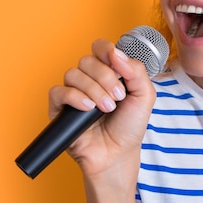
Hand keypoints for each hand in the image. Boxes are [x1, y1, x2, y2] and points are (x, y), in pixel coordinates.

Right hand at [48, 39, 155, 180]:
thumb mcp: (144, 96)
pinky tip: (88, 108)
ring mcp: (73, 92)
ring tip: (106, 108)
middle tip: (118, 98)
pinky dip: (74, 97)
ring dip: (93, 90)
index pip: (100, 48)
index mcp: (108, 72)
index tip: (116, 63)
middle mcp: (89, 79)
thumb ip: (136, 70)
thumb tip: (117, 53)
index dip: (106, 50)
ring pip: (73, 74)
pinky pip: (58, 91)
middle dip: (105, 78)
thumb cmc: (129, 126)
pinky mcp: (59, 108)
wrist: (117, 154)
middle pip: (87, 60)